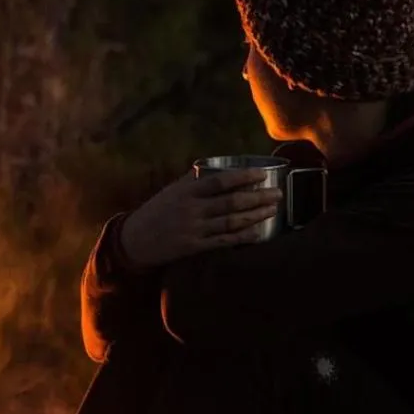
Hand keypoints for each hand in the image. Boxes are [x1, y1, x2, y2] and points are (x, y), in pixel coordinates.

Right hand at [118, 170, 282, 270]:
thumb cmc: (156, 211)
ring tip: (273, 210)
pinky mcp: (194, 247)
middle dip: (258, 197)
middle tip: (278, 194)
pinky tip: (257, 233)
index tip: (263, 174)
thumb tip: (216, 166)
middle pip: (232, 202)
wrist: (135, 239)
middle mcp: (192, 209)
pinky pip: (223, 241)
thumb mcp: (172, 190)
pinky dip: (242, 237)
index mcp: (187, 191)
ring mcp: (194, 229)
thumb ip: (194, 179)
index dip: (244, 177)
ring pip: (231, 221)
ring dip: (255, 215)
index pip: (221, 181)